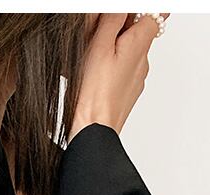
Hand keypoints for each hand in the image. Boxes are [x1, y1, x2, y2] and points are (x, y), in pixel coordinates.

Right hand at [69, 12, 169, 141]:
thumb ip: (112, 21)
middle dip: (120, 30)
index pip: (155, 14)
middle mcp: (143, 60)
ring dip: (113, 51)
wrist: (93, 130)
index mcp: (140, 44)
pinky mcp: (126, 93)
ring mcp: (136, 78)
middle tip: (97, 35)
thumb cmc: (93, 94)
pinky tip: (92, 78)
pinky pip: (122, 72)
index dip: (138, 11)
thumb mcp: (99, 48)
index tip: (122, 17)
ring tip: (90, 60)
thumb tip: (120, 7)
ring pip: (129, 54)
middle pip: (139, 33)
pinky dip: (110, 69)